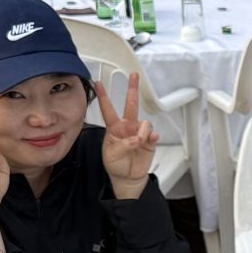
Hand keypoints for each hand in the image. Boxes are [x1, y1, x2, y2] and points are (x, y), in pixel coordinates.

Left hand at [95, 73, 159, 197]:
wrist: (128, 177)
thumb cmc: (115, 165)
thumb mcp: (112, 155)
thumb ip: (124, 145)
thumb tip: (137, 138)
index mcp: (114, 128)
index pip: (108, 109)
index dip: (103, 96)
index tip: (98, 83)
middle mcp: (127, 126)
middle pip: (130, 104)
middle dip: (132, 88)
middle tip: (133, 75)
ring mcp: (139, 132)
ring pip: (144, 122)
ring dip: (142, 132)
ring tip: (139, 142)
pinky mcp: (150, 140)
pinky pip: (153, 133)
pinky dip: (151, 137)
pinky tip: (149, 141)